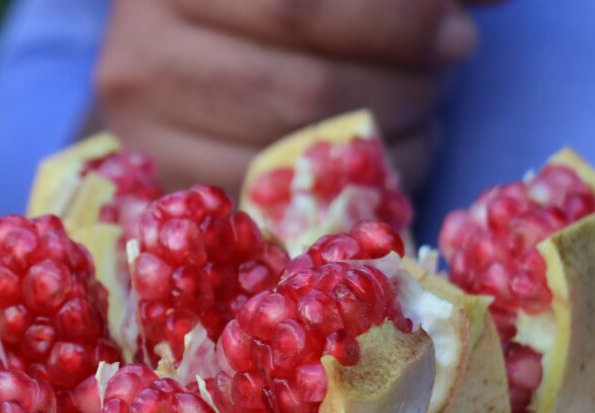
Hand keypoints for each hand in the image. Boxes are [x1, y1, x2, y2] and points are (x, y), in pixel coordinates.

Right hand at [95, 0, 481, 195]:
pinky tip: (381, 161)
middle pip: (304, 88)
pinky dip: (355, 191)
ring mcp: (140, 130)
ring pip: (294, 155)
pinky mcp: (167, 198)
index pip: (300, 8)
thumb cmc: (260, 10)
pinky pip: (280, 210)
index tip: (454, 34)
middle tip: (441, 77)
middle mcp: (141, 47)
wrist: (171, 66)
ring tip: (417, 111)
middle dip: (400, 88)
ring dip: (386, 142)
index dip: (395, 22)